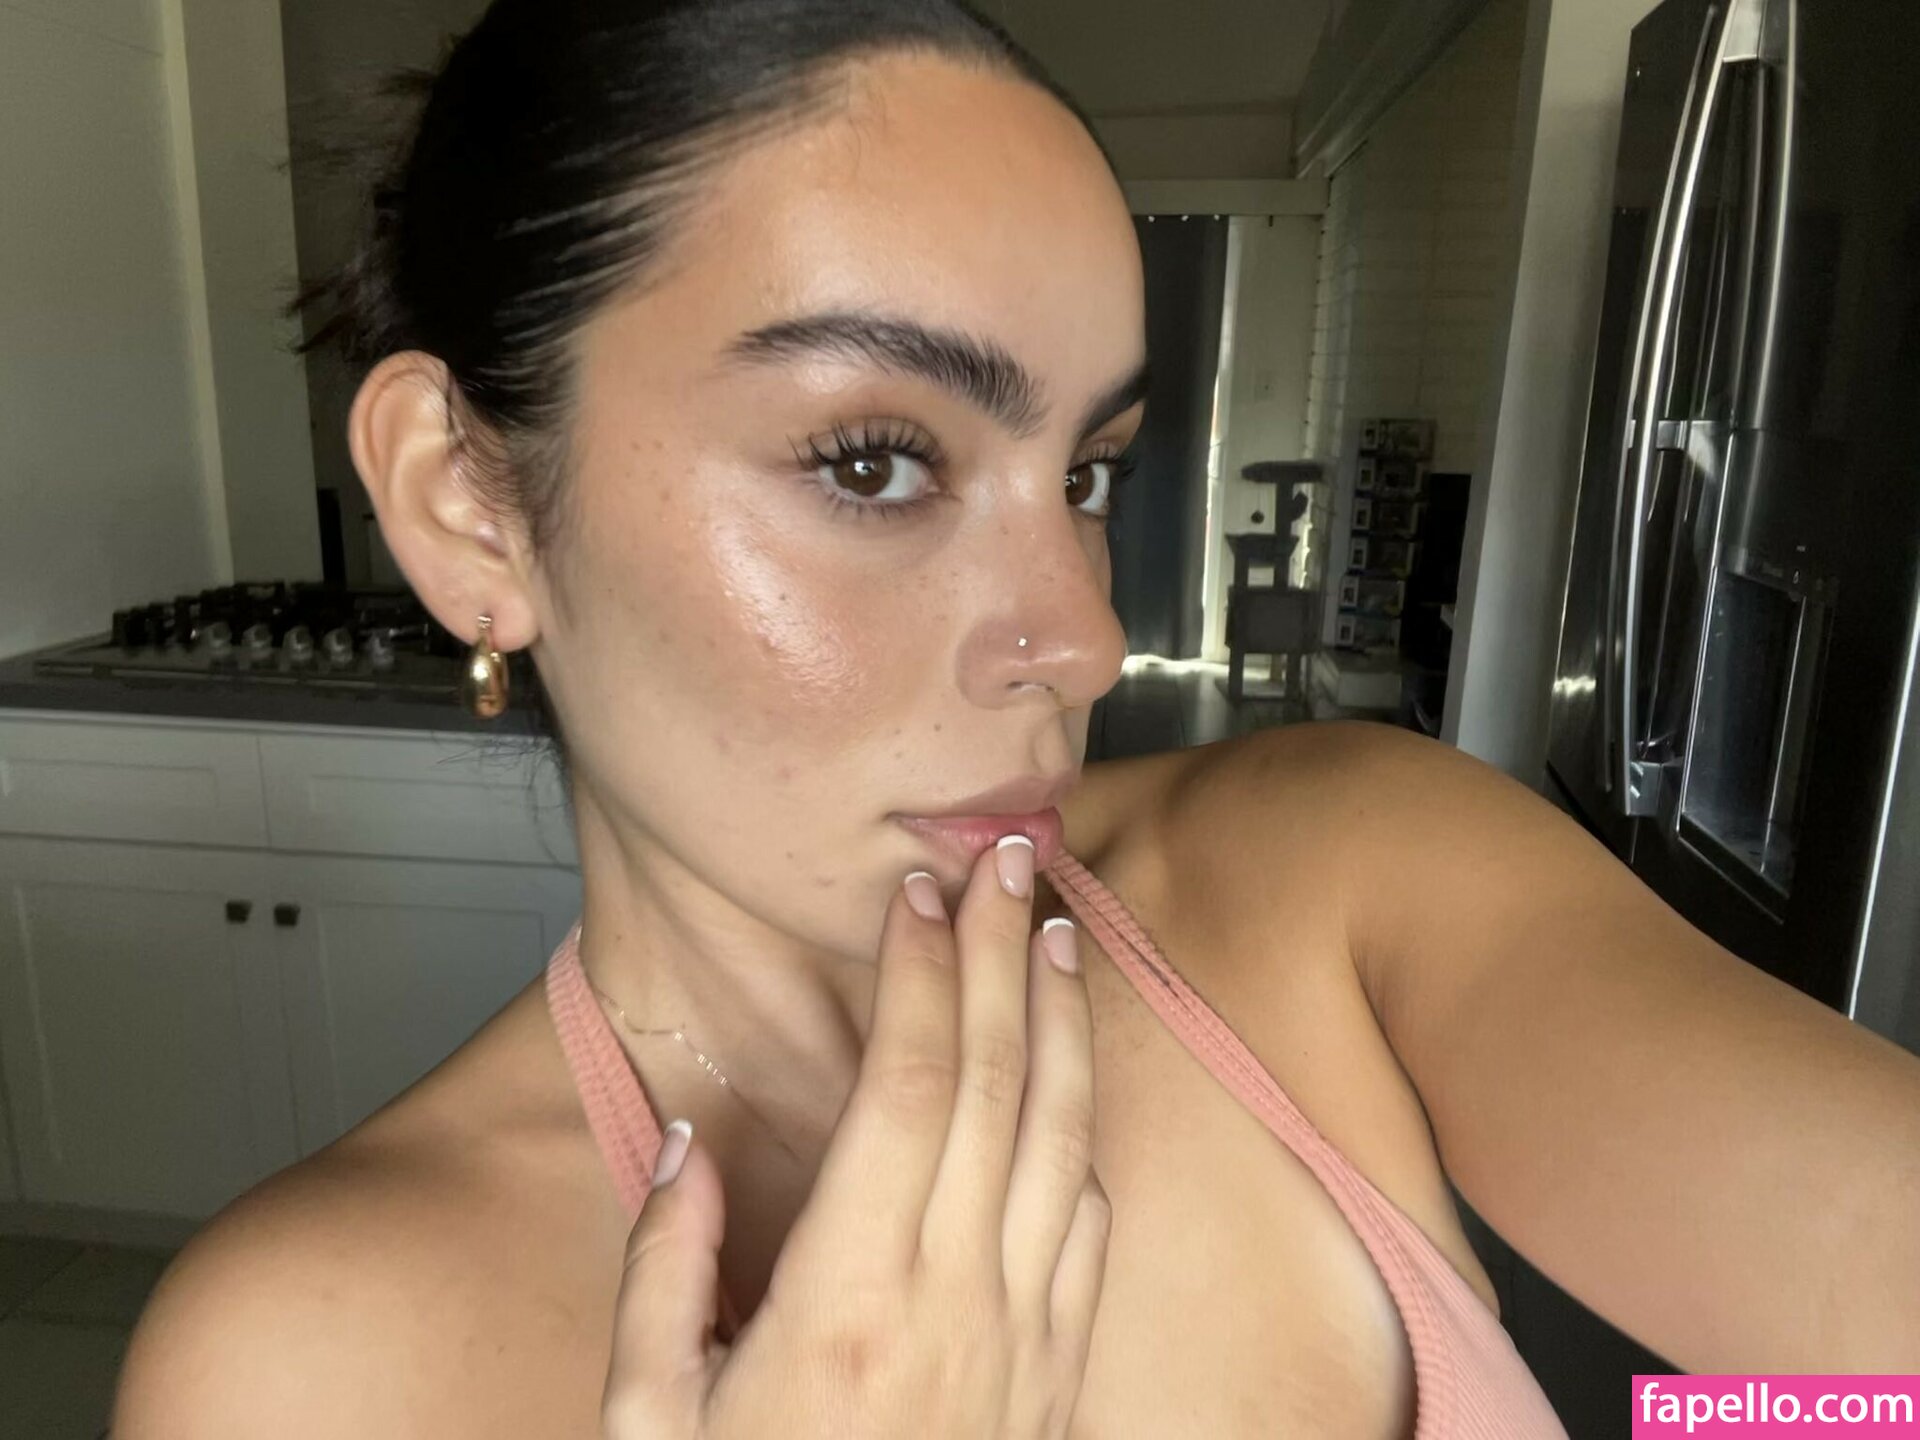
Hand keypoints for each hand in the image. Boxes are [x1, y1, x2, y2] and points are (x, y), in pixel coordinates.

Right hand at [601, 834, 1109, 1437]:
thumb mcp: (643, 1423)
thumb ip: (660, 1272)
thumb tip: (686, 1147)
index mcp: (846, 1300)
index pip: (908, 1089)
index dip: (919, 978)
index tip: (915, 898)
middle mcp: (953, 1303)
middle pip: (998, 1086)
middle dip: (1002, 957)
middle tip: (1005, 859)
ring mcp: (1020, 1338)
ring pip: (1062, 1141)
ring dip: (1063, 1024)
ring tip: (1059, 932)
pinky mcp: (1055, 1375)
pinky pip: (1087, 1229)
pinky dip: (1085, 1135)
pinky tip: (1073, 1082)